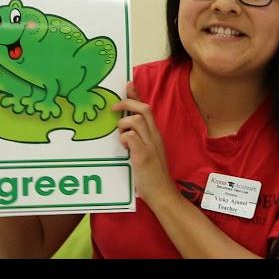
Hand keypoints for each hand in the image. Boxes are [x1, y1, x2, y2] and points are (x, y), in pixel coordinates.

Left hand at [112, 82, 177, 205]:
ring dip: (124, 124)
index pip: (147, 109)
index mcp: (155, 135)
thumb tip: (125, 133)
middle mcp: (154, 136)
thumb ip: (139, 141)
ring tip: (121, 136)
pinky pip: (131, 137)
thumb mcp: (148, 153)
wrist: (163, 194)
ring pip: (136, 120)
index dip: (137, 95)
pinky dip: (124, 138)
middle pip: (144, 108)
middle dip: (128, 102)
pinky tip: (124, 147)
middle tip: (115, 107)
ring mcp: (150, 145)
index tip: (128, 84)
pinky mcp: (143, 155)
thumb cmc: (153, 176)